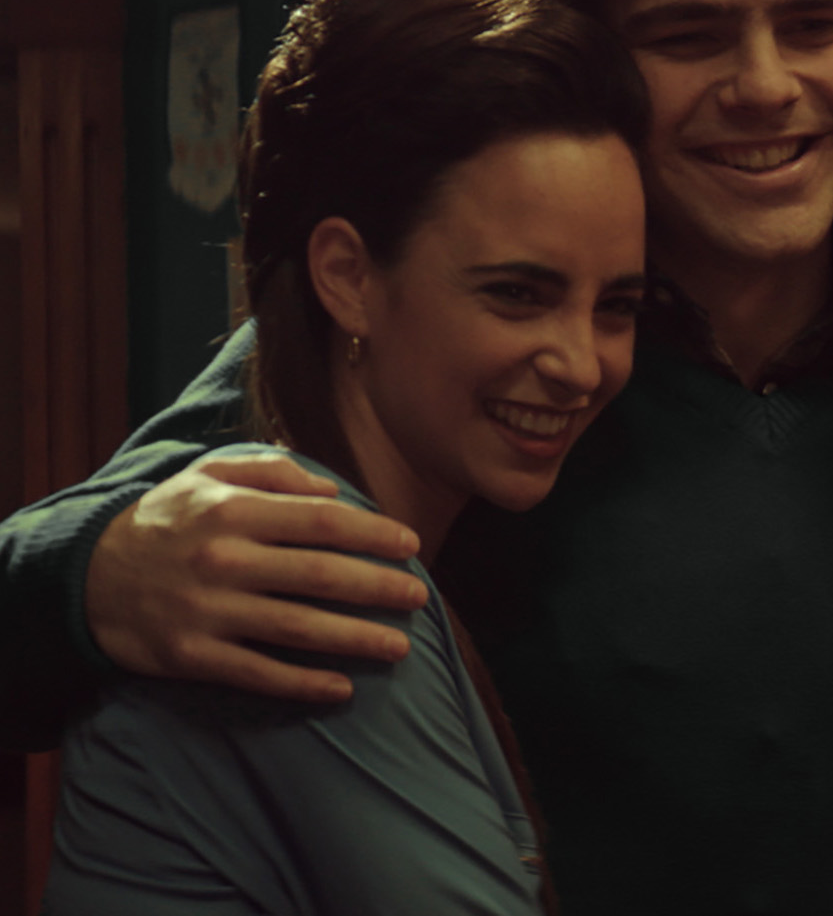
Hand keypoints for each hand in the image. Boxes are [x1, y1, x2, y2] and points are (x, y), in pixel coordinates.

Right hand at [86, 452, 427, 701]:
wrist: (84, 576)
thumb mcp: (208, 476)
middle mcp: (222, 560)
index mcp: (232, 511)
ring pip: (297, 628)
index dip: (374, 535)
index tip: (411, 546)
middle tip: (420, 598)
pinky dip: (302, 683)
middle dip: (379, 588)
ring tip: (399, 646)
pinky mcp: (190, 656)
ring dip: (355, 639)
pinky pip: (257, 673)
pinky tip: (341, 687)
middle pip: (320, 576)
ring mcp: (206, 611)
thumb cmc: (165, 520)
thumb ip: (274, 472)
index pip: (322, 522)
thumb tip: (334, 492)